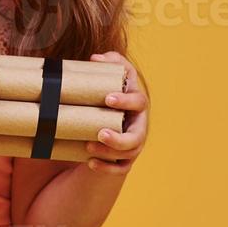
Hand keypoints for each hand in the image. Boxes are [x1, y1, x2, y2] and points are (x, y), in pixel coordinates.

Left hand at [84, 51, 146, 174]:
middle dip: (120, 137)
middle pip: (137, 136)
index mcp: (136, 104)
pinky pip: (120, 168)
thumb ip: (110, 63)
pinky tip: (90, 162)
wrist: (110, 120)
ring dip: (109, 152)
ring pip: (128, 153)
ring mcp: (134, 143)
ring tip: (89, 147)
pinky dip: (106, 167)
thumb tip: (96, 58)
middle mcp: (139, 125)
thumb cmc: (110, 94)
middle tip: (100, 133)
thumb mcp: (112, 77)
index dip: (125, 101)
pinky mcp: (125, 159)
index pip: (139, 101)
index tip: (107, 99)